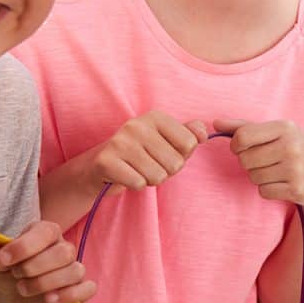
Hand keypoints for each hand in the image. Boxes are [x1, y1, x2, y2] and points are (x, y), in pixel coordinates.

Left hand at [0, 220, 96, 302]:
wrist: (13, 295)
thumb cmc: (8, 271)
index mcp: (46, 233)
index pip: (46, 232)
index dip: (25, 246)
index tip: (2, 259)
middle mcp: (65, 248)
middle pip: (64, 252)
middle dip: (35, 266)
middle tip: (15, 275)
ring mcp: (74, 269)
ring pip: (74, 271)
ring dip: (44, 283)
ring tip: (23, 289)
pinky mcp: (80, 289)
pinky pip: (88, 289)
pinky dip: (70, 295)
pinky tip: (48, 299)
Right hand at [84, 111, 208, 192]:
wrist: (100, 166)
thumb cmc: (141, 154)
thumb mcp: (167, 141)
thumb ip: (189, 134)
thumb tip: (203, 131)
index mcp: (155, 117)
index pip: (190, 143)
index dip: (181, 156)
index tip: (164, 154)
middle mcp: (137, 125)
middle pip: (175, 163)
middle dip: (166, 171)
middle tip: (148, 165)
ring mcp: (120, 142)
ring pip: (158, 176)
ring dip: (150, 180)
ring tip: (137, 170)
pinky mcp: (106, 161)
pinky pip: (139, 184)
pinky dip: (135, 185)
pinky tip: (126, 176)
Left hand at [214, 118, 303, 205]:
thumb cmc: (295, 148)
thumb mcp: (276, 131)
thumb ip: (244, 126)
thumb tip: (215, 123)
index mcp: (284, 128)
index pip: (242, 137)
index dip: (237, 145)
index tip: (244, 148)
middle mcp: (291, 147)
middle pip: (245, 160)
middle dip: (250, 163)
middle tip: (266, 161)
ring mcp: (295, 169)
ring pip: (254, 177)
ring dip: (259, 177)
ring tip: (276, 171)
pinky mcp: (297, 189)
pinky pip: (264, 191)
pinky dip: (269, 189)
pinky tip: (283, 183)